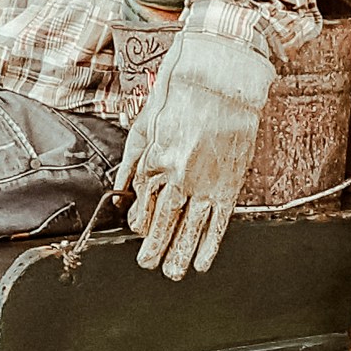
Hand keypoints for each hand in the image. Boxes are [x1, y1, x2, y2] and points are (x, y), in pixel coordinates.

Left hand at [115, 31, 273, 278]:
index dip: (138, 223)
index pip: (141, 206)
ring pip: (189, 229)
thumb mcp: (145, 123)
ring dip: (180, 254)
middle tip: (149, 265)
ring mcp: (204, 183)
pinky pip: (217, 222)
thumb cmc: (180, 94)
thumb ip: (133, 161)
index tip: (139, 231)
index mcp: (153, 162)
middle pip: (162, 224)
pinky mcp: (228, 183)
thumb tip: (121, 190)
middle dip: (154, 249)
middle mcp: (176, 177)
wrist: (221, 78)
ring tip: (174, 273)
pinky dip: (210, 244)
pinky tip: (202, 261)